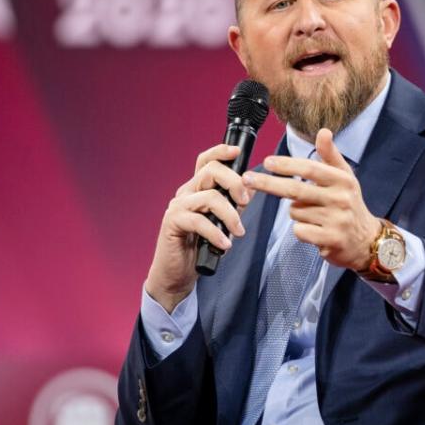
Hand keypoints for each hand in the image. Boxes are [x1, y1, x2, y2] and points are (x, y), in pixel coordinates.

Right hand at [145, 144, 252, 312]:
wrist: (177, 273)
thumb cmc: (200, 246)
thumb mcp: (223, 222)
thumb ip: (235, 204)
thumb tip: (252, 187)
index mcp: (198, 189)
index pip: (206, 161)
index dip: (220, 151)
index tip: (237, 152)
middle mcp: (186, 193)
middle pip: (211, 171)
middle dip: (234, 183)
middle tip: (245, 203)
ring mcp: (178, 207)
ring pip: (209, 196)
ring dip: (230, 215)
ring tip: (238, 232)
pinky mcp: (172, 223)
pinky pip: (198, 221)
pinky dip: (216, 232)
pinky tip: (224, 245)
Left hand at [242, 128, 379, 270]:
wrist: (366, 240)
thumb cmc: (349, 203)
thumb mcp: (344, 177)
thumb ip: (331, 155)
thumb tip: (323, 131)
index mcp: (343, 180)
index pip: (310, 169)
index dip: (287, 164)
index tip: (267, 161)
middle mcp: (341, 198)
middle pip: (296, 190)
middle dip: (268, 183)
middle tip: (246, 179)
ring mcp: (337, 220)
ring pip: (295, 212)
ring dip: (296, 213)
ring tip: (314, 216)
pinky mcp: (331, 239)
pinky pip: (299, 231)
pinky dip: (301, 230)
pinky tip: (315, 230)